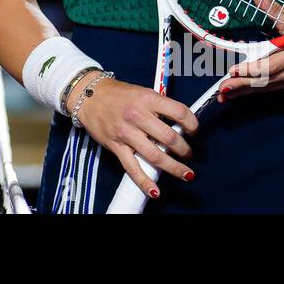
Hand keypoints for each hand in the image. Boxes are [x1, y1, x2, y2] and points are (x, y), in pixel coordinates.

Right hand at [68, 75, 197, 198]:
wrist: (88, 95)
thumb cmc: (118, 93)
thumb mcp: (142, 92)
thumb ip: (159, 106)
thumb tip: (180, 124)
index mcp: (147, 98)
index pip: (179, 113)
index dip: (193, 124)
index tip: (195, 131)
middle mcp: (138, 116)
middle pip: (170, 138)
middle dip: (185, 150)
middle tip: (189, 154)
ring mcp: (126, 133)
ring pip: (155, 156)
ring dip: (174, 168)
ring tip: (186, 173)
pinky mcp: (116, 146)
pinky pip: (132, 168)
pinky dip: (145, 182)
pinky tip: (155, 191)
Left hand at [216, 0, 283, 100]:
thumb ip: (271, 6)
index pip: (272, 64)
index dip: (252, 69)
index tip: (233, 71)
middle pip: (268, 79)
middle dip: (243, 84)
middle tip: (222, 88)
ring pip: (269, 86)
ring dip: (246, 91)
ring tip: (225, 93)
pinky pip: (273, 87)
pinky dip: (256, 89)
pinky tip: (240, 92)